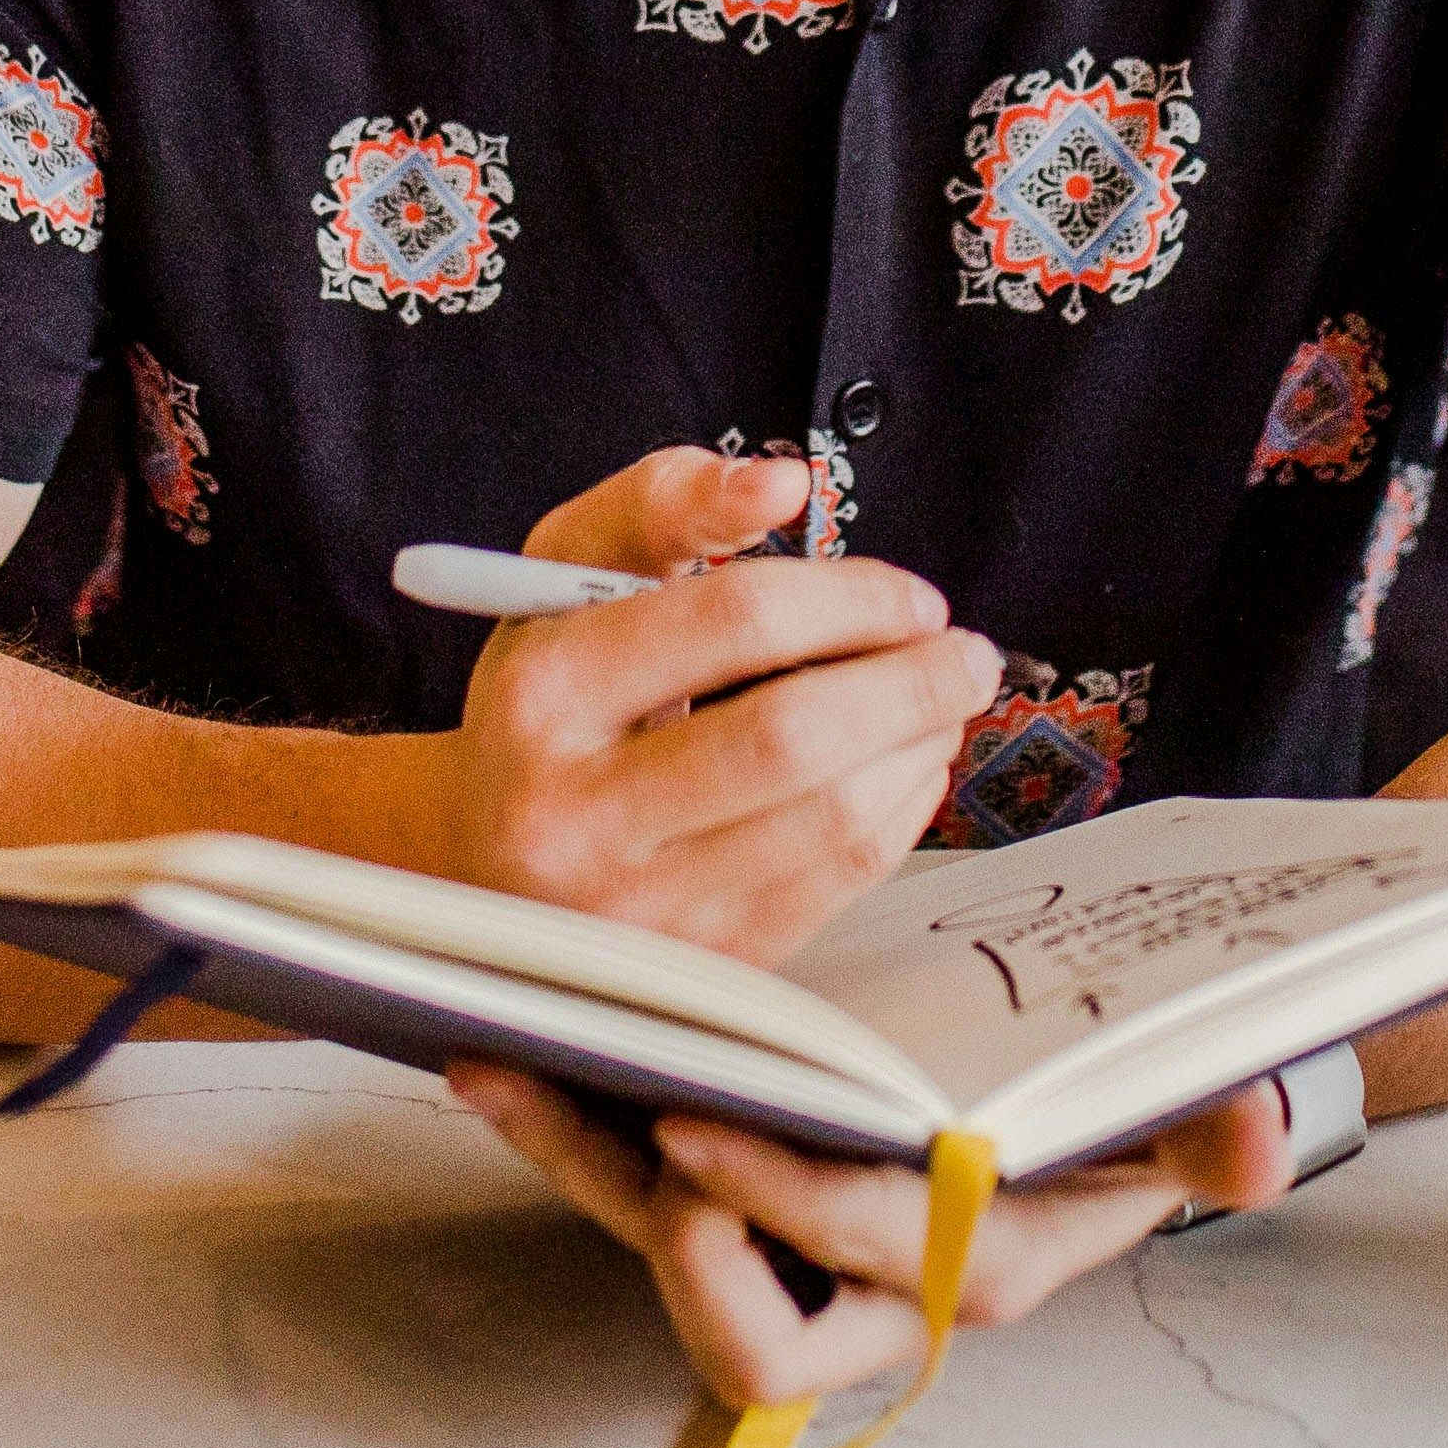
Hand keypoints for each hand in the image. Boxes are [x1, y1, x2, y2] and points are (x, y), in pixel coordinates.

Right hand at [428, 449, 994, 960]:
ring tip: (942, 706)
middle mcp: (575, 812)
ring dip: (919, 749)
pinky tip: (906, 769)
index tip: (910, 596)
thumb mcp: (566, 574)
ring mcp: (636, 908)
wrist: (482, 855)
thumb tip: (781, 486)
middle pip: (792, 737)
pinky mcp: (694, 962)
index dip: (852, 597)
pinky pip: (835, 885)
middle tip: (965, 654)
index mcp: (542, 694)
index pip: (733, 619)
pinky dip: (899, 815)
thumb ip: (666, 501)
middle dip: (911, 684)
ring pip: (829, 821)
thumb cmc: (550, 699)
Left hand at [445, 1066, 1295, 1408]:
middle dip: (671, 1231)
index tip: (707, 1131)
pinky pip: (632, 1173)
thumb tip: (1258, 1140)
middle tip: (630, 1114)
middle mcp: (868, 1288)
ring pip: (659, 1237)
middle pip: (742, 1327)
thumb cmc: (1123, 1107)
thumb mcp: (1183, 1112)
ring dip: (576, 1154)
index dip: (785, 1206)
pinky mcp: (730, 1193)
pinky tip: (508, 1040)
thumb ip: (1217, 1127)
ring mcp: (787, 1246)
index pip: (866, 1260)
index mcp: (975, 1267)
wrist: (1081, 1100)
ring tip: (501, 1058)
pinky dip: (567, 1114)